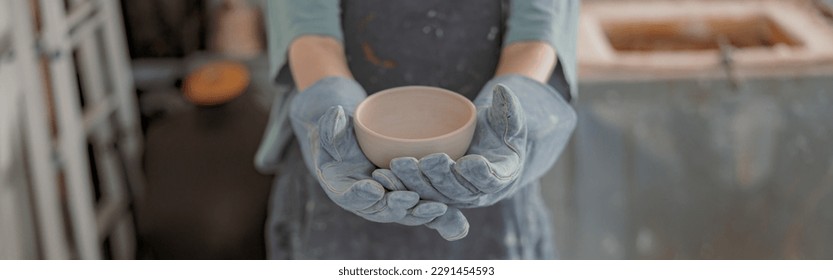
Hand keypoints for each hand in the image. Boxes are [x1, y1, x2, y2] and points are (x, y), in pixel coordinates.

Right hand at [290, 77, 469, 239]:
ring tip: (438, 207)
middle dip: (396, 205)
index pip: (349, 196)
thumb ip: (330, 125)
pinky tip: (451, 209)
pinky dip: (432, 210)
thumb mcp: (330, 128)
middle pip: (381, 210)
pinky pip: (418, 206)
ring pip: (403, 212)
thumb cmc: (338, 133)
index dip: (360, 195)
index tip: (372, 188)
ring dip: (420, 212)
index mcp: (342, 189)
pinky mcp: (404, 196)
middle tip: (410, 199)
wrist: (351, 141)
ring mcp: (387, 202)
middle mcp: (366, 202)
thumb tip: (336, 112)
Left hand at [388, 75, 576, 207]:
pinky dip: (399, 185)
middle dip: (441, 176)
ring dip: (414, 183)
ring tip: (398, 165)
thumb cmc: (499, 132)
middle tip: (427, 161)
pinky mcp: (432, 194)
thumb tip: (503, 89)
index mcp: (500, 177)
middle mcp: (475, 194)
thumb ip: (509, 108)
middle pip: (457, 190)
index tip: (470, 162)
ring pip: (432, 194)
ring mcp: (452, 197)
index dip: (481, 173)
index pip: (491, 179)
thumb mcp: (508, 119)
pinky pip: (415, 192)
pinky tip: (382, 174)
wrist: (486, 148)